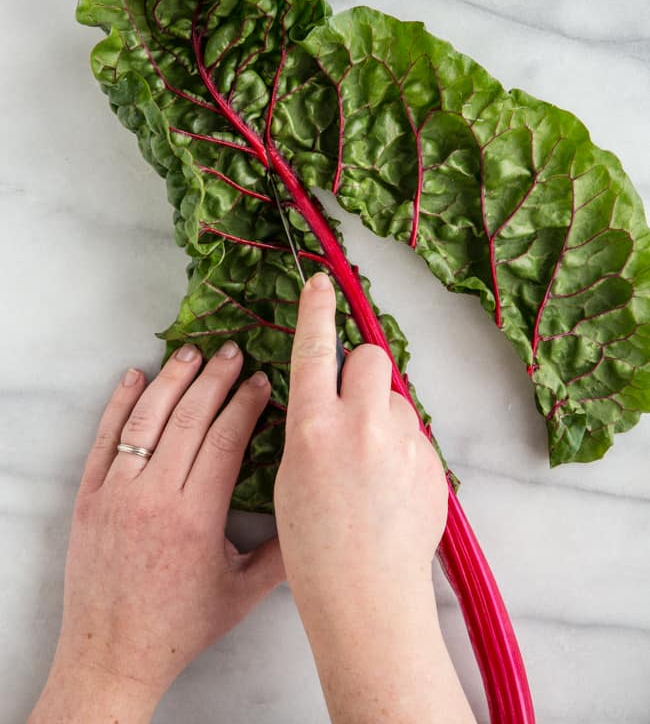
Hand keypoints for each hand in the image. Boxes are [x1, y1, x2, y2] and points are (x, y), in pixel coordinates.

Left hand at [29, 341, 283, 723]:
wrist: (112, 654)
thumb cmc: (179, 627)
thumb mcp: (241, 594)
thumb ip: (282, 555)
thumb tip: (317, 516)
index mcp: (195, 518)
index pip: (224, 440)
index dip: (245, 405)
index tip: (262, 381)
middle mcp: (153, 498)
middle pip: (188, 420)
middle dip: (215, 379)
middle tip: (233, 351)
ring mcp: (115, 494)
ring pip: (146, 421)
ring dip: (171, 380)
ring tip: (192, 352)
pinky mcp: (88, 498)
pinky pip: (103, 440)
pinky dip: (118, 404)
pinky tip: (134, 376)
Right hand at [274, 273, 475, 723]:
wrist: (368, 596)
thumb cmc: (316, 547)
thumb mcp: (295, 475)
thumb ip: (314, 427)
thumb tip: (336, 400)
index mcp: (313, 427)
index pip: (315, 350)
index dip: (317, 311)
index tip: (321, 282)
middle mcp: (361, 424)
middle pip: (372, 357)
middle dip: (363, 369)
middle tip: (354, 405)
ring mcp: (403, 442)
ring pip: (397, 398)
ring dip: (385, 416)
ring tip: (374, 469)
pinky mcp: (433, 461)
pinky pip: (416, 434)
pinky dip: (404, 449)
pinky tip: (393, 490)